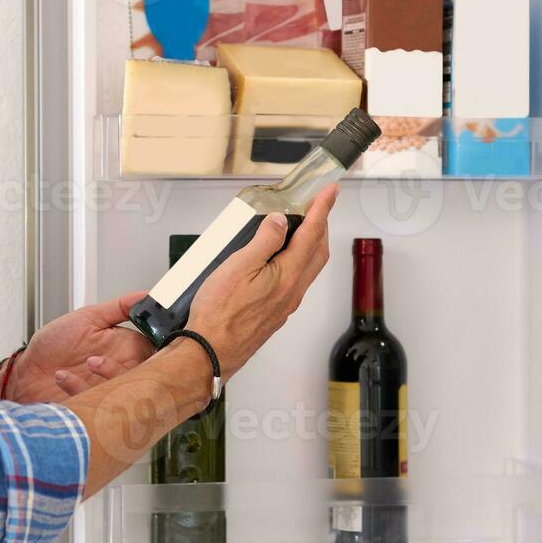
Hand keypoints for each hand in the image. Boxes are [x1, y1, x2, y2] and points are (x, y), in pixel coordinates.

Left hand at [6, 291, 155, 403]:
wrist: (25, 373)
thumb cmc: (54, 345)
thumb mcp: (88, 318)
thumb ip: (119, 307)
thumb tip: (145, 295)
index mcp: (128, 349)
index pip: (157, 353)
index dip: (159, 353)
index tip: (148, 348)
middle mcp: (121, 371)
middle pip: (146, 376)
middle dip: (128, 368)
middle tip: (102, 357)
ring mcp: (108, 391)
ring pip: (125, 391)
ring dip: (105, 375)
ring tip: (87, 361)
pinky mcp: (93, 407)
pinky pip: (98, 403)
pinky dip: (78, 387)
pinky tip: (62, 376)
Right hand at [185, 183, 337, 381]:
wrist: (211, 351)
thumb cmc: (220, 313)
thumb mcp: (239, 266)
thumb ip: (264, 241)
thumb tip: (280, 221)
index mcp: (288, 275)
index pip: (313, 234)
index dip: (323, 209)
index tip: (330, 191)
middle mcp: (292, 291)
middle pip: (317, 252)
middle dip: (321, 226)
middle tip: (317, 207)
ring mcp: (285, 304)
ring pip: (308, 268)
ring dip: (310, 245)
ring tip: (300, 229)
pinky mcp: (275, 313)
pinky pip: (295, 281)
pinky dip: (297, 262)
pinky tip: (281, 261)